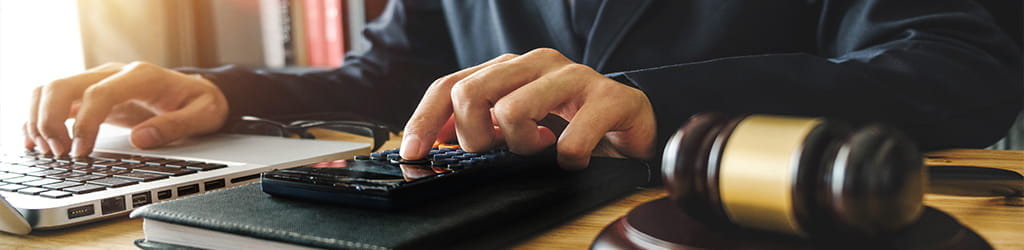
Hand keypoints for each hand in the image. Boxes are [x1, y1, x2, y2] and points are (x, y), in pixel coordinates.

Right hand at [24, 62, 228, 156]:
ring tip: (50, 152)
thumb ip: (175, 127)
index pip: (99, 93)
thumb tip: (140, 140)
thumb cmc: (201, 103)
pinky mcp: (91, 95)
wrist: (199, 92)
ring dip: (41, 120)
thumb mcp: (203, 116)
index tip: (81, 152)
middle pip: (63, 86)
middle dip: (50, 121)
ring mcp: (100, 82)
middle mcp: (115, 74)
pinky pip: (56, 100)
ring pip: (52, 90)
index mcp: (142, 76)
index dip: (84, 123)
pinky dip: (41, 119)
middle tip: (59, 155)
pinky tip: (39, 143)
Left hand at [400, 48, 655, 168]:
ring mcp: (574, 76)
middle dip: (475, 136)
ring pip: (512, 111)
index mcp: (509, 68)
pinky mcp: (609, 99)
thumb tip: (438, 142)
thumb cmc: (571, 122)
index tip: (414, 152)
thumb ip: (480, 125)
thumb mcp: (517, 121)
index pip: (450, 86)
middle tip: (500, 150)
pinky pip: (570, 141)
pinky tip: (573, 158)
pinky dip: (566, 160)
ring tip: (541, 149)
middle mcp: (536, 63)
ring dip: (521, 147)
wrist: (634, 122)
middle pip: (471, 93)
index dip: (425, 121)